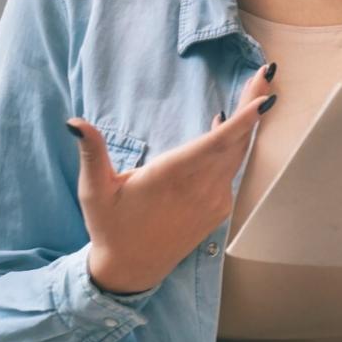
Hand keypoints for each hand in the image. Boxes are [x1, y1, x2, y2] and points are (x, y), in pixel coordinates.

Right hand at [72, 63, 278, 294]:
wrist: (132, 268)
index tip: (265, 98)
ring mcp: (215, 200)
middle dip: (253, 104)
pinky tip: (228, 128)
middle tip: (266, 72)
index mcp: (173, 177)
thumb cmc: (110, 226)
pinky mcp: (220, 208)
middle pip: (237, 141)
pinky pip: (232, 170)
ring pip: (238, 155)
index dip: (244, 120)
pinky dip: (234, 146)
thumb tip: (74, 122)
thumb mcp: (94, 190)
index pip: (217, 143)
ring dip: (248, 124)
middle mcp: (201, 188)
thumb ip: (91, 153)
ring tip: (257, 91)